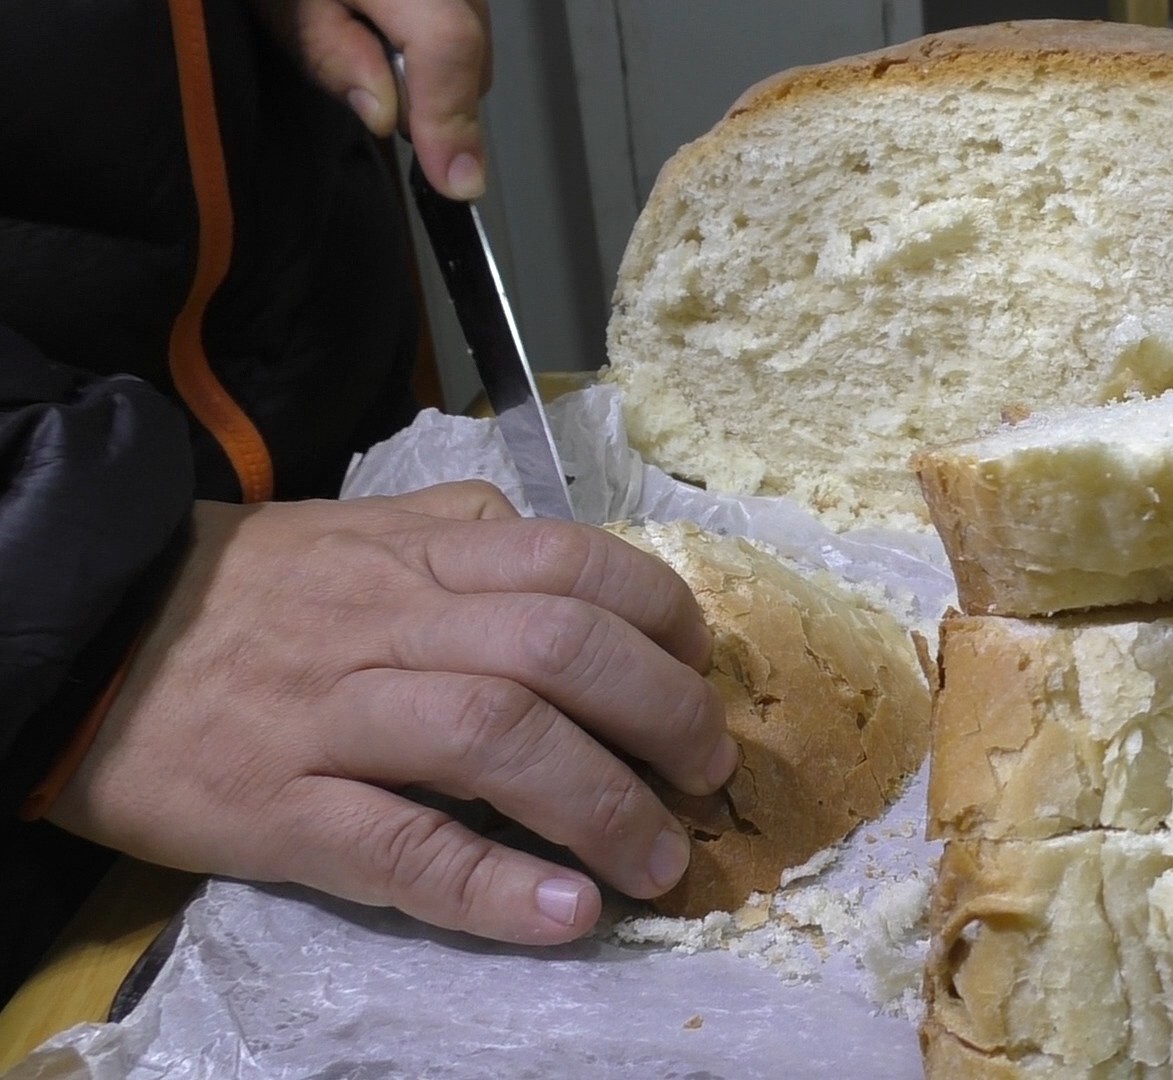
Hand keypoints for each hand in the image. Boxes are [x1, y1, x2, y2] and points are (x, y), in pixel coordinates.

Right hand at [47, 482, 738, 944]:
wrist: (76, 634)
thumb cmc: (236, 591)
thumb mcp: (354, 530)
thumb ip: (457, 530)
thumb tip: (559, 543)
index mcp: (418, 555)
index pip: (576, 564)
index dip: (662, 617)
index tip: (697, 668)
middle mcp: (389, 623)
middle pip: (559, 650)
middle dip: (661, 714)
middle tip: (706, 773)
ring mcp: (333, 716)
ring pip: (496, 740)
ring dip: (602, 806)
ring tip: (659, 861)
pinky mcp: (277, 808)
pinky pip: (400, 849)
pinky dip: (494, 887)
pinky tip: (567, 914)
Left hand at [248, 0, 492, 199]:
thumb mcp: (282, 6)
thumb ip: (332, 56)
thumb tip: (389, 118)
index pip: (448, 41)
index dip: (452, 117)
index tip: (456, 183)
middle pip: (469, 39)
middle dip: (438, 92)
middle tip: (375, 97)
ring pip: (471, 29)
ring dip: (434, 65)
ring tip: (367, 46)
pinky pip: (460, 12)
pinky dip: (432, 38)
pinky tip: (383, 30)